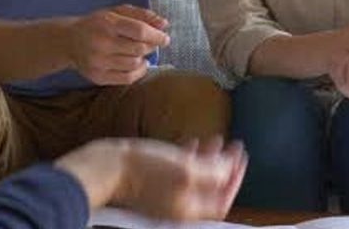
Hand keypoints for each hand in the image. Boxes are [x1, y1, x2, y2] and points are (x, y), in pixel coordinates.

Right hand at [55, 137, 246, 220]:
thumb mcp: (186, 170)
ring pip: (196, 179)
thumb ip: (213, 172)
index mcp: (190, 209)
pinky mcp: (153, 183)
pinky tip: (191, 143)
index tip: (242, 156)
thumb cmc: (142, 170)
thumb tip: (230, 168)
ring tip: (216, 140)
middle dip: (224, 167)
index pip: (223, 198)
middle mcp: (180, 207)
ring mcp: (166, 196)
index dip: (235, 177)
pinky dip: (189, 158)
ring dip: (209, 160)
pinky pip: (178, 172)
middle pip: (211, 189)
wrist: (105, 167)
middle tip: (233, 147)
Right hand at [66, 5, 170, 84]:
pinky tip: (138, 64)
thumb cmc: (98, 24)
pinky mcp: (98, 76)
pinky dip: (138, 72)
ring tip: (141, 53)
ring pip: (134, 64)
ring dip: (143, 59)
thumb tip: (164, 24)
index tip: (165, 38)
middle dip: (151, 47)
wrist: (70, 41)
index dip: (156, 36)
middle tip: (152, 44)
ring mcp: (99, 62)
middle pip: (139, 49)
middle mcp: (102, 43)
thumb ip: (141, 15)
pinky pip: (126, 79)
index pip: (139, 31)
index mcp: (107, 23)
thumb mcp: (117, 12)